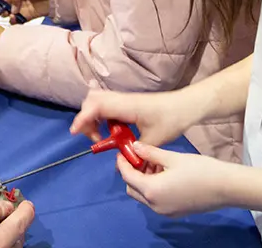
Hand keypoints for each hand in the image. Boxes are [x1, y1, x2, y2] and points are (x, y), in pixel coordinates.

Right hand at [70, 88, 206, 149]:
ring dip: (93, 117)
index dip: (83, 118)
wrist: (186, 106)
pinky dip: (101, 116)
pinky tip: (112, 131)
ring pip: (97, 101)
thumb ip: (135, 152)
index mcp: (125, 106)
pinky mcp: (127, 103)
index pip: (96, 107)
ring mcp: (123, 100)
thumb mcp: (154, 140)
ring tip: (102, 136)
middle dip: (86, 118)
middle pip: (91, 100)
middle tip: (95, 138)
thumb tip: (120, 162)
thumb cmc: (172, 120)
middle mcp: (121, 100)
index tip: (75, 132)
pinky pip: (106, 105)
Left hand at [116, 143, 231, 217]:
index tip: (123, 152)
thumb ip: (150, 152)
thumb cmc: (200, 170)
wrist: (226, 187)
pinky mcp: (175, 212)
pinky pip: (156, 200)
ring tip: (155, 162)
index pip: (127, 177)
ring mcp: (165, 211)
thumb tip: (134, 146)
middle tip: (140, 156)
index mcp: (152, 190)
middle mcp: (155, 205)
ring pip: (144, 195)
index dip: (122, 163)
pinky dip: (154, 188)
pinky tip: (165, 173)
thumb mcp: (172, 157)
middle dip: (132, 173)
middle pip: (132, 189)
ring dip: (143, 180)